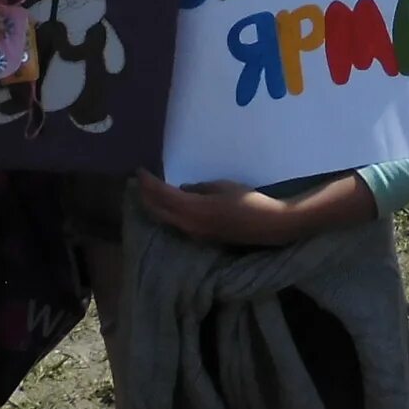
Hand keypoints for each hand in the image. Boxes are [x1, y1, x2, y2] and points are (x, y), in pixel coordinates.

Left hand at [136, 171, 321, 246]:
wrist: (269, 226)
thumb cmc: (249, 201)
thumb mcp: (223, 187)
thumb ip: (200, 188)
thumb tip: (182, 189)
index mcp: (193, 209)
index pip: (162, 195)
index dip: (148, 183)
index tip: (140, 171)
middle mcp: (189, 224)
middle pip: (158, 211)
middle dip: (146, 196)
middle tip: (140, 182)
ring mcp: (195, 234)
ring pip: (166, 219)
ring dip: (156, 205)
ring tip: (150, 192)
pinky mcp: (202, 237)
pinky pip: (177, 224)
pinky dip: (168, 213)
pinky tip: (170, 205)